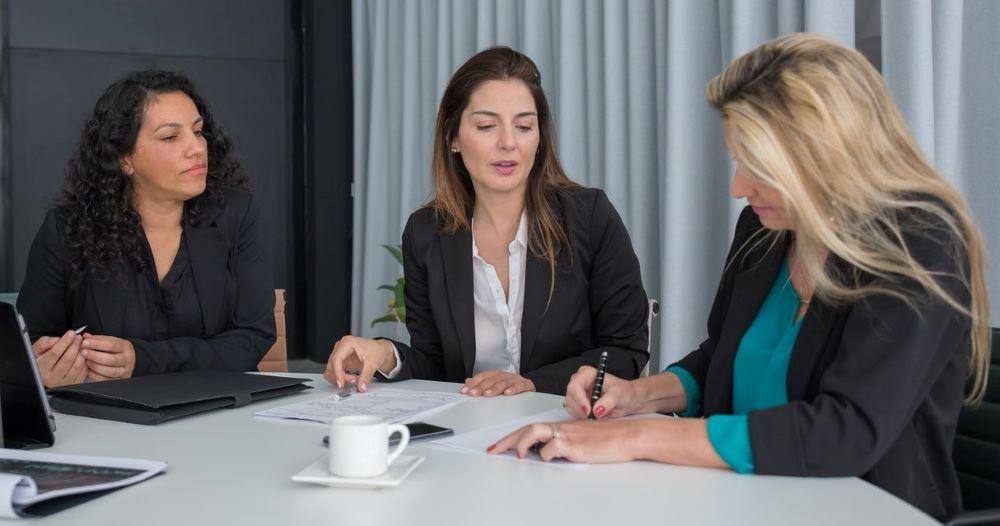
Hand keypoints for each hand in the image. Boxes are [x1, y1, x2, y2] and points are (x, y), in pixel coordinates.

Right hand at [32, 331, 87, 387]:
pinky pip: (83, 371)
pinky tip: (84, 354)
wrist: (45, 375)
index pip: (54, 354)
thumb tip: (56, 339)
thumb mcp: (36, 351)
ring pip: (77, 365)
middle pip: (67, 359)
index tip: (71, 333)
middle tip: (78, 337)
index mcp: (41, 369)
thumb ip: (44, 343)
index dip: (64, 342)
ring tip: (82, 344)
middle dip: (75, 345)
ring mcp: (64, 383)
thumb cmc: (41, 361)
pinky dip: (85, 361)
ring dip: (82, 352)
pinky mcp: (74, 384)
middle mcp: (52, 378)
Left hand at [80, 334, 135, 380]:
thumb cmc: (115, 350)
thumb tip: (86, 336)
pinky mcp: (119, 380)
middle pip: (112, 359)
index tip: (85, 342)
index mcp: (126, 347)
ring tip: (86, 361)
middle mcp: (128, 360)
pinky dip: (95, 376)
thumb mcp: (109, 342)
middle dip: (95, 356)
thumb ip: (98, 339)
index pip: (112, 345)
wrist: (125, 361)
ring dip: (95, 366)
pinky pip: (106, 380)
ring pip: (110, 371)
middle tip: (84, 352)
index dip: (97, 344)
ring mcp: (125, 371)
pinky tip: (88, 370)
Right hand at [323, 335, 395, 391]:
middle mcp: (341, 347)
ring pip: (331, 370)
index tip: (341, 383)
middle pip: (332, 365)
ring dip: (339, 378)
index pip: (336, 359)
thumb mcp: (373, 363)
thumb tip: (361, 387)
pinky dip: (340, 378)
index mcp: (347, 343)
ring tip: (353, 380)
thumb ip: (366, 376)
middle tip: (353, 382)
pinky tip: (350, 379)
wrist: (379, 350)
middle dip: (340, 377)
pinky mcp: (341, 362)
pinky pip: (335, 372)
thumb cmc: (376, 350)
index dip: (337, 373)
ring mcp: (340, 355)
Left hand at [460, 370, 534, 396]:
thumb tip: (467, 381)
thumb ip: (482, 384)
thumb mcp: (495, 387)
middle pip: (492, 379)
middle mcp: (506, 375)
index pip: (483, 376)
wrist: (530, 390)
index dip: (473, 383)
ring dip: (495, 388)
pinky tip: (507, 393)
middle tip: (473, 394)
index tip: (465, 390)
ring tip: (487, 394)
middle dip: (481, 387)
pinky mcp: (527, 385)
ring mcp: (516, 379)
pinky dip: (514, 389)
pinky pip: (520, 386)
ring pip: (504, 382)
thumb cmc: (511, 388)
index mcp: (497, 375)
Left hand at [487, 419, 641, 462]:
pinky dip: (546, 455)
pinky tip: (550, 460)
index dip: (513, 437)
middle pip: (527, 429)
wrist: (629, 436)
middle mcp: (562, 427)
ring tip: (516, 455)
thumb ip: (564, 444)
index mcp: (562, 426)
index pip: (531, 428)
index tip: (499, 446)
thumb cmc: (610, 440)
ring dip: (522, 443)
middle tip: (492, 451)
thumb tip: (545, 455)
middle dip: (507, 440)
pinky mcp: (575, 445)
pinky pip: (553, 449)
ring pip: (535, 431)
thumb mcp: (582, 441)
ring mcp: (568, 435)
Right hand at [565, 365, 637, 419]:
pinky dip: (583, 418)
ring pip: (571, 406)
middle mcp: (581, 383)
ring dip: (582, 414)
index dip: (579, 399)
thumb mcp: (619, 393)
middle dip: (581, 409)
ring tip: (598, 415)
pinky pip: (574, 413)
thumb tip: (597, 409)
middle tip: (594, 416)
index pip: (575, 385)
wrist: (629, 400)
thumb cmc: (625, 392)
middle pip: (570, 397)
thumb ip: (609, 400)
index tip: (588, 410)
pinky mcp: (580, 405)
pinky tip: (595, 417)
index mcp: (587, 374)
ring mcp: (579, 394)